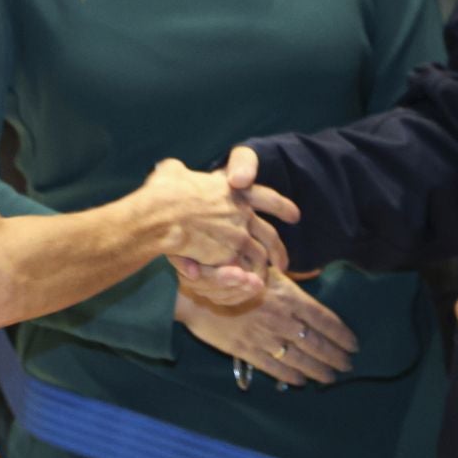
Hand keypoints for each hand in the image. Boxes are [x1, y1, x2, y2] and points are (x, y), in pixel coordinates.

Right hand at [141, 158, 296, 280]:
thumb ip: (177, 171)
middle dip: (279, 250)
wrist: (162, 213)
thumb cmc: (164, 190)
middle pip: (269, 234)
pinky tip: (243, 287)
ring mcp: (236, 236)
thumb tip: (169, 171)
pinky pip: (242, 272)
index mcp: (232, 191)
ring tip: (263, 282)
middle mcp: (241, 213)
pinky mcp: (226, 257)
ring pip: (259, 257)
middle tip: (284, 263)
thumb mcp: (172, 170)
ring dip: (263, 270)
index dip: (281, 206)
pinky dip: (245, 281)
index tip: (295, 216)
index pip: (266, 197)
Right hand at [176, 269, 358, 387]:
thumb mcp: (266, 271)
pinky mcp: (249, 351)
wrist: (198, 293)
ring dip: (319, 371)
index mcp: (290, 298)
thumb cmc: (232, 275)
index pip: (326, 321)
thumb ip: (289, 288)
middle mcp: (283, 320)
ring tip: (330, 378)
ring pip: (301, 360)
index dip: (342, 335)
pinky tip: (301, 381)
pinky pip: (276, 368)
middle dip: (336, 357)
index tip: (353, 345)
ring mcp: (266, 338)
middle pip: (318, 344)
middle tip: (347, 366)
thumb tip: (307, 301)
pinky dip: (291, 376)